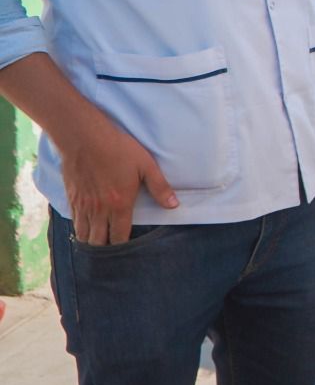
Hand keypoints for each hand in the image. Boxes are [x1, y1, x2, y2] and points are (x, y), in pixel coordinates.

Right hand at [60, 118, 176, 244]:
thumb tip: (174, 205)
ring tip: (98, 240)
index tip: (128, 246)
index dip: (123, 245)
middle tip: (112, 245)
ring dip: (90, 240)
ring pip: (83, 234)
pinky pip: (73, 220)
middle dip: (105, 247)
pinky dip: (79, 227)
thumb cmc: (119, 150)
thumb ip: (160, 188)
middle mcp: (98, 210)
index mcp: (119, 205)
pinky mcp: (70, 197)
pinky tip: (84, 225)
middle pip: (98, 241)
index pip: (118, 237)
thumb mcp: (146, 166)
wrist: (84, 138)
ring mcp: (82, 205)